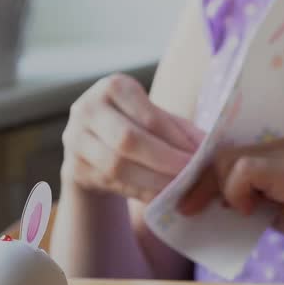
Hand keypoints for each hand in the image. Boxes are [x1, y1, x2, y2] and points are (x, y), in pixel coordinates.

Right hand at [61, 73, 204, 202]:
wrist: (93, 146)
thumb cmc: (136, 125)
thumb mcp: (158, 119)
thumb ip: (182, 130)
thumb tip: (210, 146)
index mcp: (113, 87)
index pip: (149, 116)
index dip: (175, 139)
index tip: (199, 156)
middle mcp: (87, 109)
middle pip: (128, 140)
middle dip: (164, 160)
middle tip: (192, 174)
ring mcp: (74, 139)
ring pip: (116, 165)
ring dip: (153, 180)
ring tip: (180, 188)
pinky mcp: (74, 167)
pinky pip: (111, 183)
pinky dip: (140, 192)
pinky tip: (161, 197)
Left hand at [178, 138, 283, 252]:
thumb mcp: (282, 210)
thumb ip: (255, 201)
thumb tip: (217, 204)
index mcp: (280, 152)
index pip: (229, 153)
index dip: (205, 176)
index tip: (192, 203)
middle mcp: (281, 145)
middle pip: (220, 153)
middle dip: (199, 183)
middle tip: (188, 211)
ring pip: (226, 159)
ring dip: (217, 189)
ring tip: (230, 213)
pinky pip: (243, 171)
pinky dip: (237, 193)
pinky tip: (248, 211)